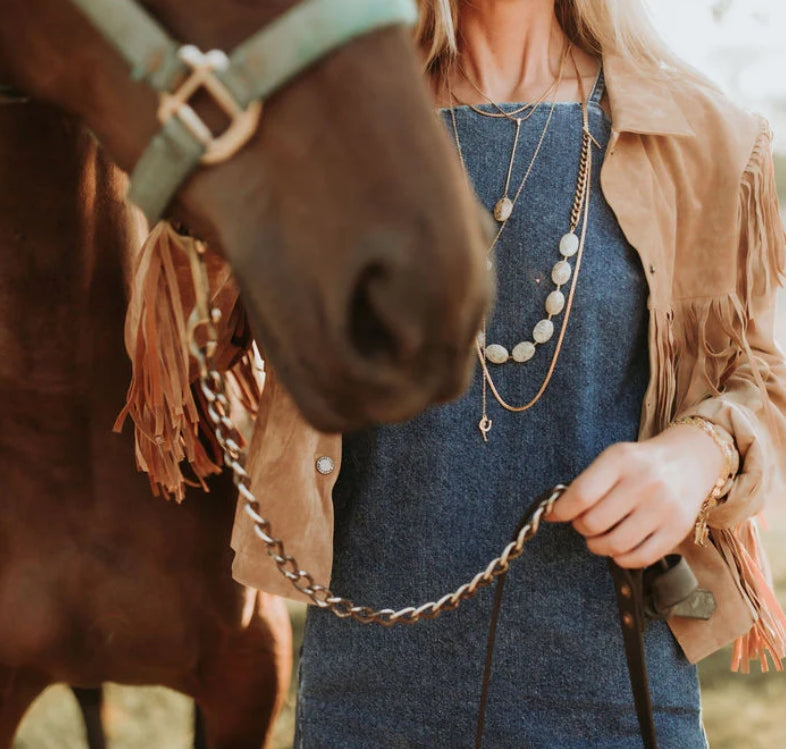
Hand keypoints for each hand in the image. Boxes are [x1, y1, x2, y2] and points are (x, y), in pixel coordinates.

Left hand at [546, 425, 724, 567]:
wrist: (688, 461)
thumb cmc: (640, 464)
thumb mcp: (612, 459)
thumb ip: (587, 483)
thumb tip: (556, 513)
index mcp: (621, 460)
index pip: (581, 495)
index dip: (560, 511)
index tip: (554, 515)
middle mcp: (645, 482)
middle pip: (593, 523)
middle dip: (581, 527)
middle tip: (584, 523)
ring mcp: (663, 507)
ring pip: (614, 544)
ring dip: (598, 545)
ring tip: (599, 537)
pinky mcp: (678, 529)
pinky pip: (639, 558)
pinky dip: (621, 558)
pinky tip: (619, 547)